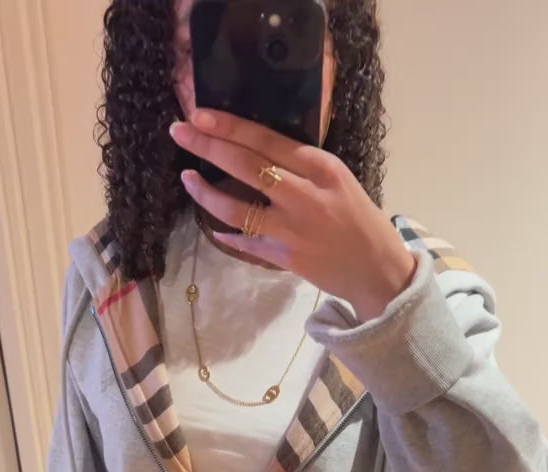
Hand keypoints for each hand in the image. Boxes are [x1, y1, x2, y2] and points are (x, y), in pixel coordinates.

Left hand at [170, 110, 416, 322]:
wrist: (378, 270)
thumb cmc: (359, 220)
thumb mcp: (338, 181)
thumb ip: (301, 166)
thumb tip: (255, 148)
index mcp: (322, 168)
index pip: (267, 141)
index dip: (230, 127)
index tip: (200, 115)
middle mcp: (306, 196)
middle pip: (248, 167)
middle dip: (208, 147)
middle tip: (179, 132)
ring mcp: (293, 230)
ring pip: (238, 208)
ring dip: (206, 193)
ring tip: (187, 178)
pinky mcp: (286, 259)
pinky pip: (246, 243)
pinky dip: (227, 233)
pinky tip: (212, 225)